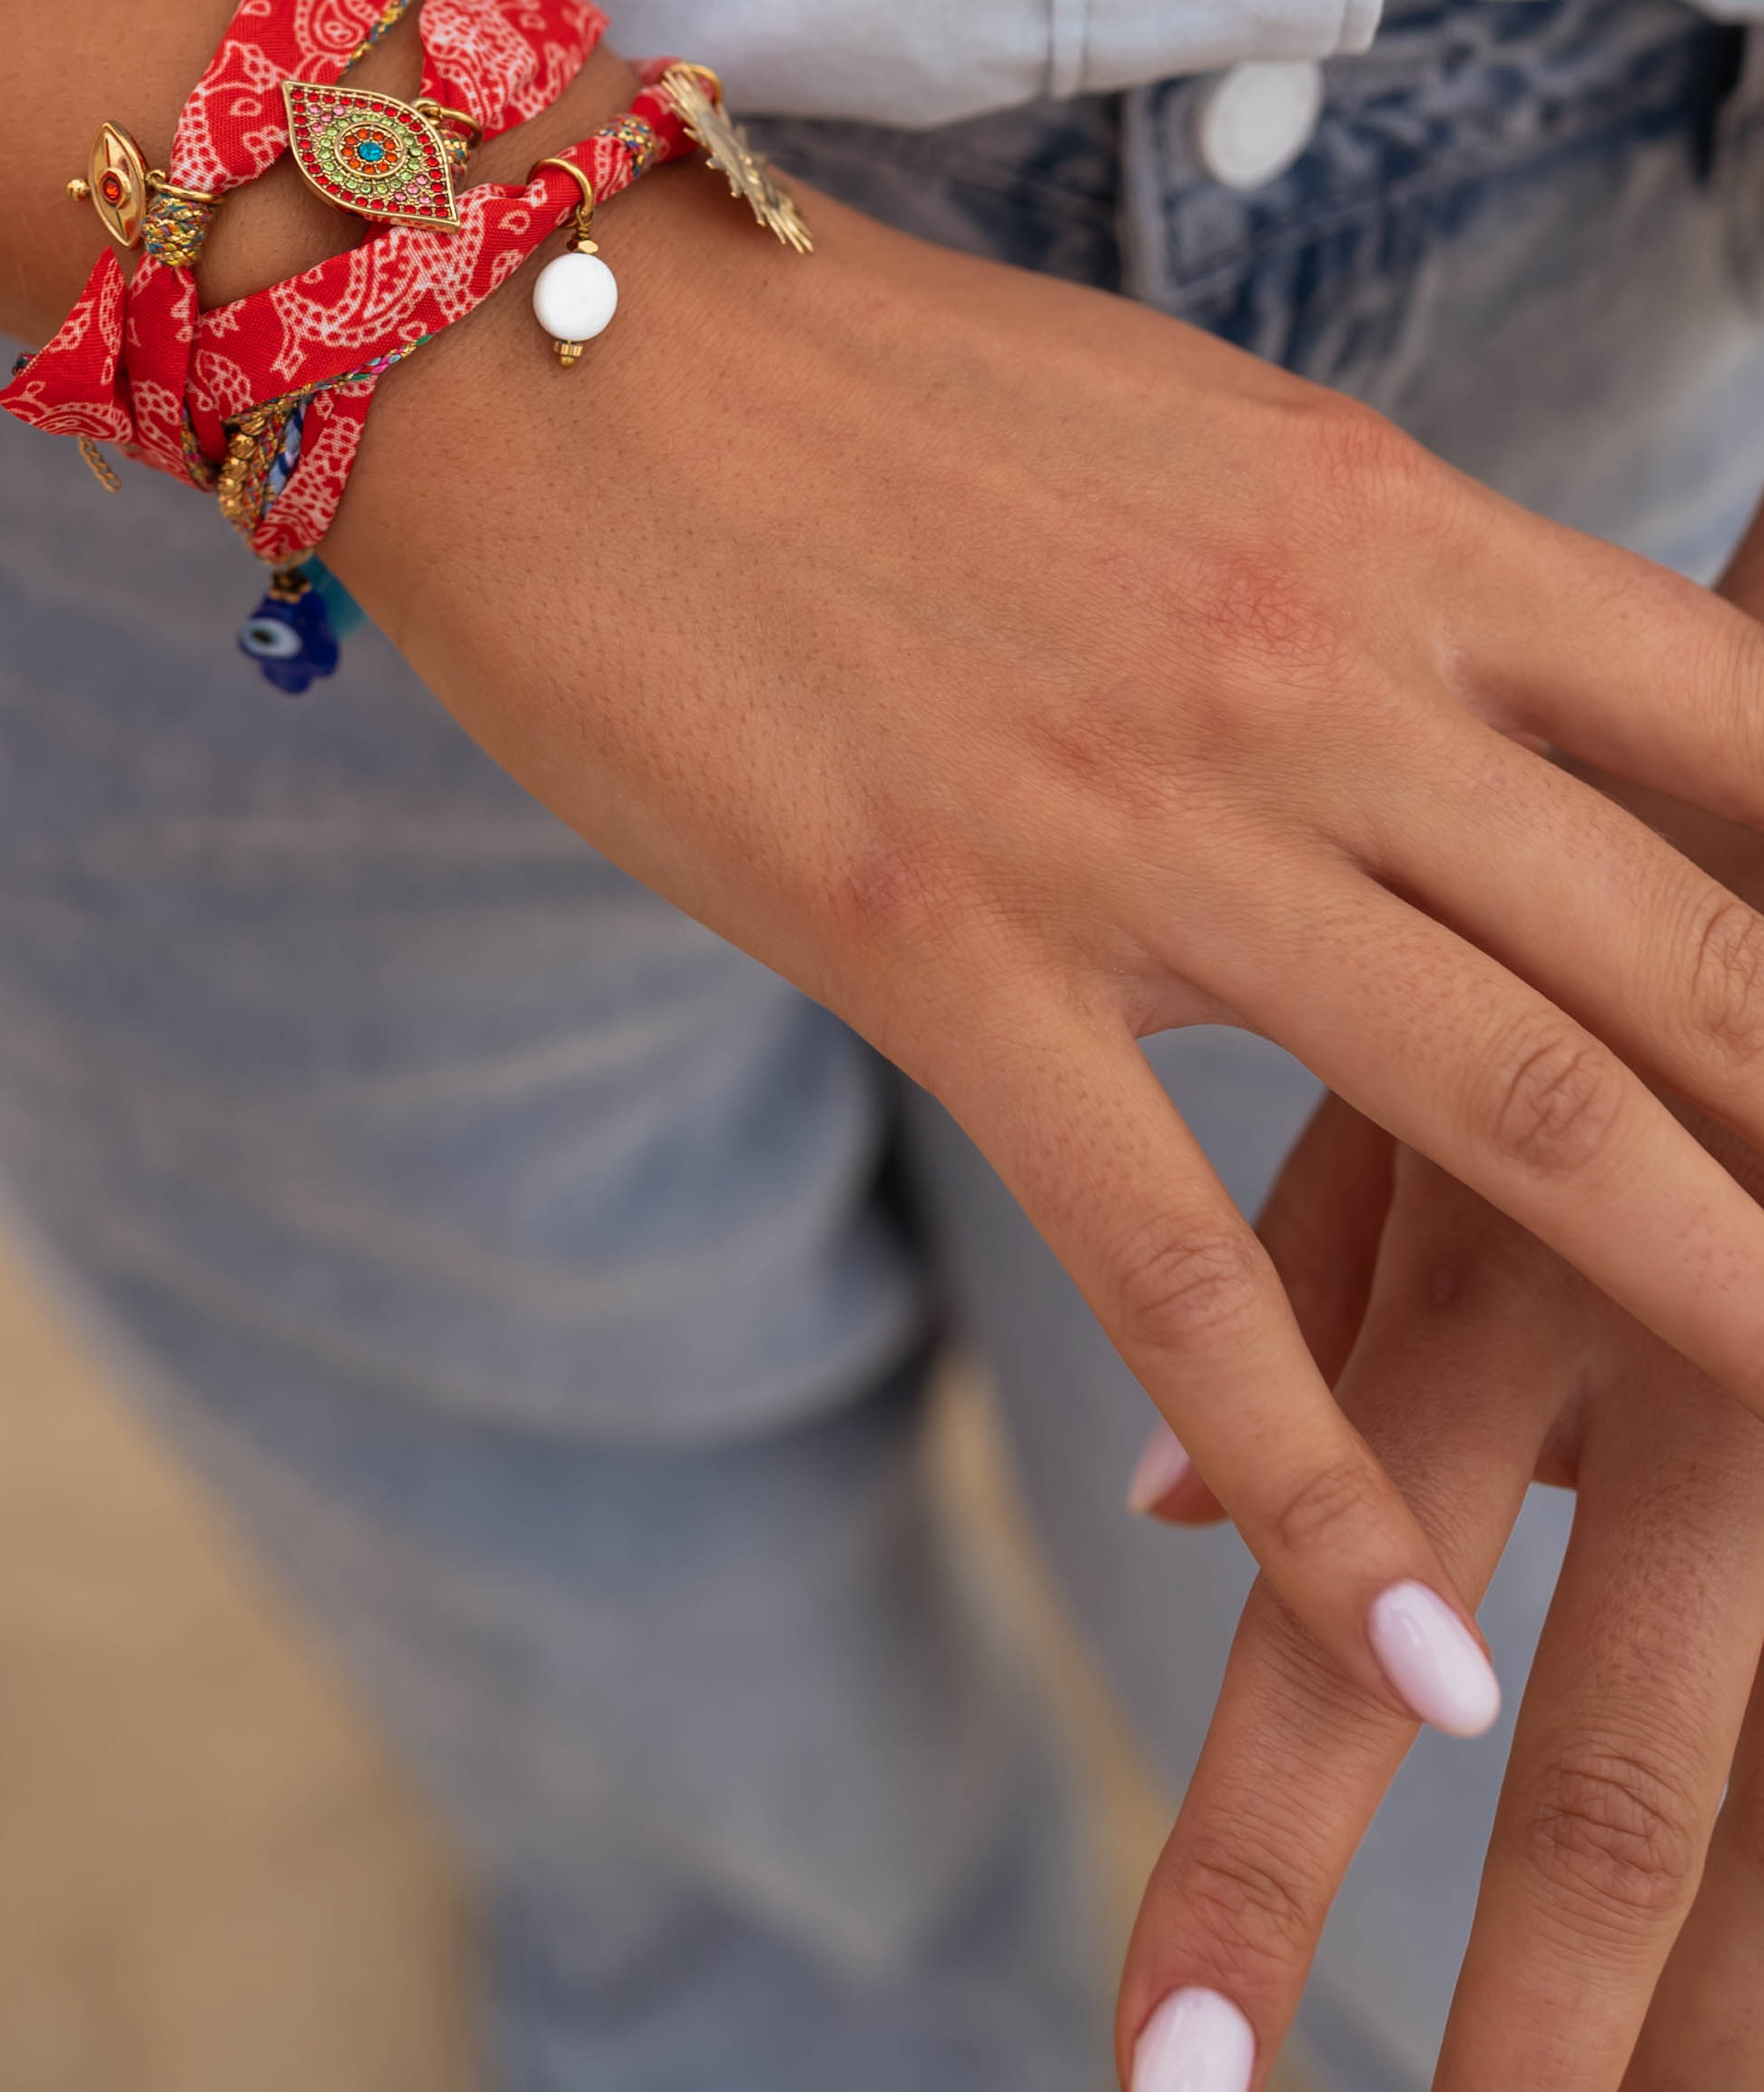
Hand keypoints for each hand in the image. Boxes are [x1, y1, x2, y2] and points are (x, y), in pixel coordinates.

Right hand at [332, 189, 1763, 1742]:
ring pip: (1512, 1102)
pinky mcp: (941, 948)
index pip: (1741, 723)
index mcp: (1378, 517)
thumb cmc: (857, 379)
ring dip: (1709, 1307)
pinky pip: (1169, 1253)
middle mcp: (1312, 664)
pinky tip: (1416, 1647)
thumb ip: (1367, 574)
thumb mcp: (1180, 435)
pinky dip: (1310, 1475)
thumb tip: (1521, 701)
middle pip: (1694, 945)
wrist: (544, 340)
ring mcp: (1135, 817)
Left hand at [1118, 1097, 1763, 2091]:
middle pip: (1621, 1792)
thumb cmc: (1561, 889)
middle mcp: (1688, 1368)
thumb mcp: (1412, 1067)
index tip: (1161, 2080)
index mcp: (1490, 1289)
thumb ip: (1302, 1292)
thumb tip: (1155, 1525)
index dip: (1248, 1883)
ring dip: (1734, 2021)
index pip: (1338, 1656)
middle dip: (1548, 2043)